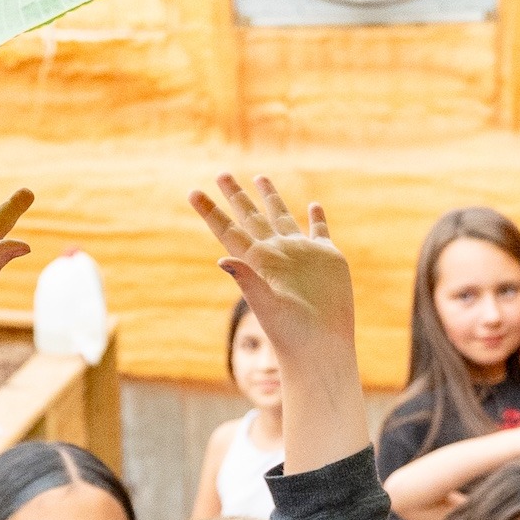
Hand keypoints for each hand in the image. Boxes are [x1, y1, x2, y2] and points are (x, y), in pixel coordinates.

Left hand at [188, 174, 351, 355]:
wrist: (322, 346)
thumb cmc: (291, 332)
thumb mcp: (267, 305)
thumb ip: (247, 280)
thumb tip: (223, 259)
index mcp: (257, 261)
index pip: (228, 229)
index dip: (210, 211)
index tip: (192, 192)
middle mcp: (276, 253)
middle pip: (251, 216)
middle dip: (236, 195)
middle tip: (221, 173)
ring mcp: (302, 254)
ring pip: (282, 217)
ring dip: (271, 198)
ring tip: (260, 177)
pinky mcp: (327, 258)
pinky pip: (320, 231)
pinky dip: (317, 218)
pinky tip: (313, 205)